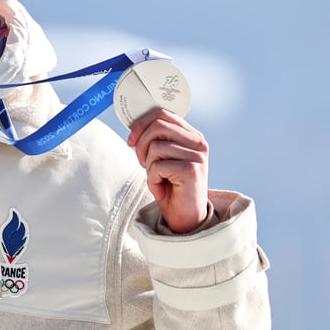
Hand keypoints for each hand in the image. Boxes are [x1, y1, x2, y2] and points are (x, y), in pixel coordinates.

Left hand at [127, 108, 208, 233]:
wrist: (185, 215)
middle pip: (157, 126)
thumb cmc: (170, 185)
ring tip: (157, 178)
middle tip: (143, 163)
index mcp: (192, 135)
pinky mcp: (191, 171)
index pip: (163, 114)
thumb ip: (154, 139)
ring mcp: (197, 156)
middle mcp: (198, 143)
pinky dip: (152, 180)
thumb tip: (133, 125)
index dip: (141, 124)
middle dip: (141, 145)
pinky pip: (157, 166)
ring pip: (155, 147)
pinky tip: (161, 189)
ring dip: (148, 166)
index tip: (131, 140)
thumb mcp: (162, 157)